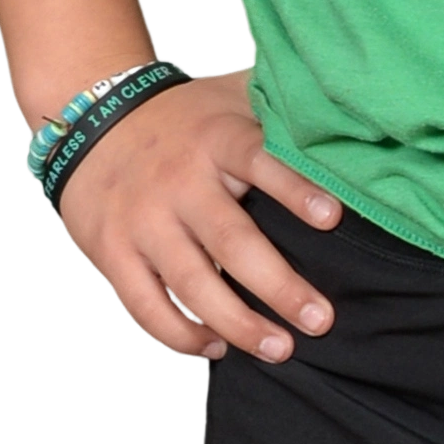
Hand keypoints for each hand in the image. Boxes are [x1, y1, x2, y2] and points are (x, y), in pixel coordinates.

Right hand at [54, 68, 344, 365]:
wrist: (91, 116)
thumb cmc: (183, 116)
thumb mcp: (230, 94)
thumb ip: (281, 101)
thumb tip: (352, 101)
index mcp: (215, 139)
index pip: (259, 161)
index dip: (296, 190)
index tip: (333, 219)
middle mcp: (179, 182)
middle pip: (232, 241)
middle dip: (279, 286)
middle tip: (320, 320)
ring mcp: (143, 221)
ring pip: (191, 283)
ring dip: (238, 323)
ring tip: (280, 349)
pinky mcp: (112, 252)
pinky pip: (145, 305)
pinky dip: (181, 333)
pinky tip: (216, 346)